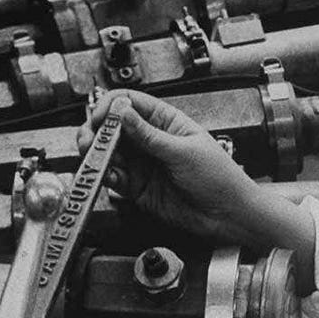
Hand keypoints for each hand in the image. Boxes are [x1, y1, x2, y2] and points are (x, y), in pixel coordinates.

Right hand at [77, 89, 261, 242]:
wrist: (228, 214)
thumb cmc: (220, 178)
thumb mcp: (184, 152)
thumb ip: (149, 135)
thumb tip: (123, 113)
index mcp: (167, 122)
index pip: (131, 103)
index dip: (111, 107)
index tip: (101, 118)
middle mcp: (151, 141)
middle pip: (112, 128)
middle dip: (96, 132)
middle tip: (90, 141)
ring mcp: (144, 164)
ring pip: (109, 153)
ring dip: (98, 154)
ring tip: (98, 159)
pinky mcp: (139, 187)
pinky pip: (114, 178)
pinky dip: (107, 176)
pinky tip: (111, 176)